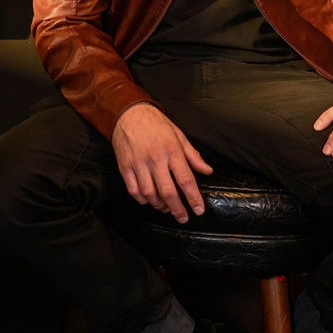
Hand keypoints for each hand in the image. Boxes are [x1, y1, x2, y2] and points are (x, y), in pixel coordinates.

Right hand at [111, 103, 212, 222]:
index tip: (198, 210)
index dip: (193, 198)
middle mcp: (155, 159)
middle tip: (183, 218)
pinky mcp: (125, 167)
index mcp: (172, 151)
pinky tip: (149, 201)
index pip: (185, 179)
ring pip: (150, 194)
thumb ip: (193, 155)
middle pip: (168, 191)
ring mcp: (138, 164)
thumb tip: (207, 171)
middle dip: (177, 209)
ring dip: (160, 205)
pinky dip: (142, 200)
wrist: (128, 114)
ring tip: (167, 208)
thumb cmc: (157, 124)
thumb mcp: (179, 135)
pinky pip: (133, 190)